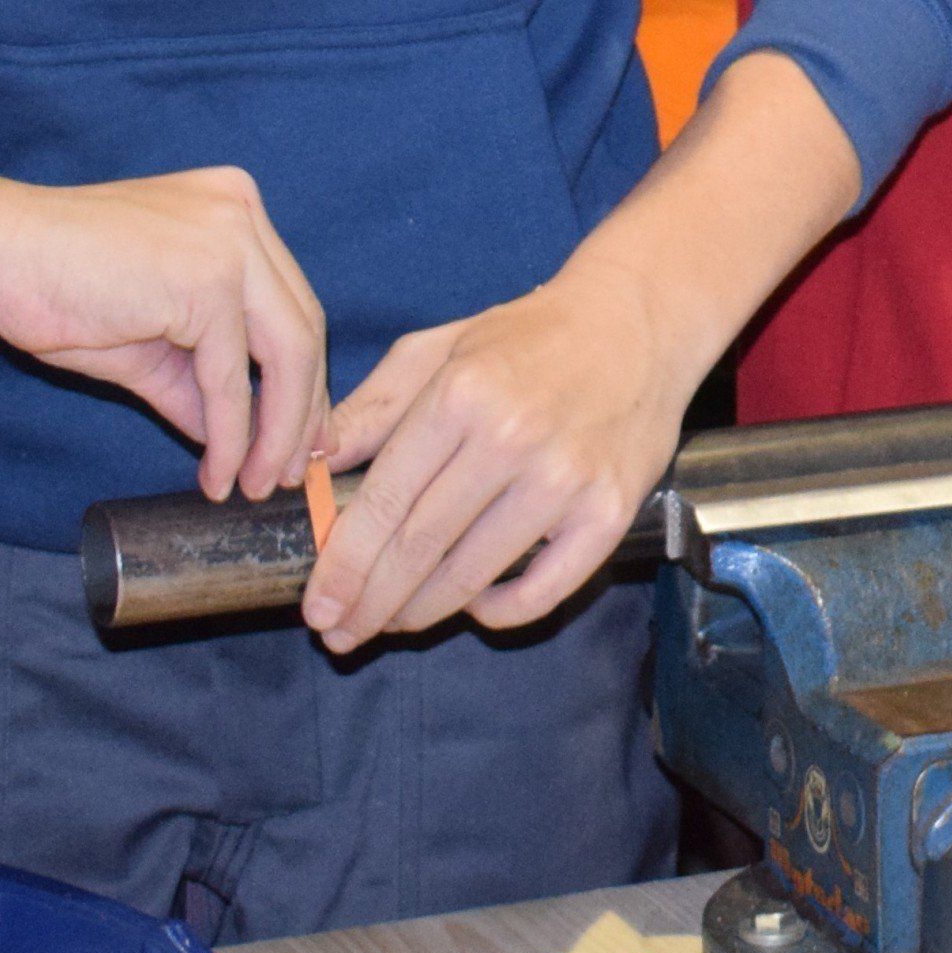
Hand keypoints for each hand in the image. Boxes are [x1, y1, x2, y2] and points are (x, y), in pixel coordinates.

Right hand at [0, 170, 328, 505]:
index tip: (299, 434)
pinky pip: (230, 375)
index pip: (289, 304)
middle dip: (300, 409)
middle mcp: (245, 217)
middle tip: (290, 472)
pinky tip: (220, 475)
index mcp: (236, 211)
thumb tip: (232, 438)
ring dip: (276, 431)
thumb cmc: (48, 285)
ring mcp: (232, 243)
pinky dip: (231, 434)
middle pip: (301, 327)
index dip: (299, 376)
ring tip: (258, 484)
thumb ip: (194, 379)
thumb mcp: (142, 338)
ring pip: (286, 351)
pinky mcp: (207, 281)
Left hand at [305, 258, 703, 649]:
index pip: (386, 502)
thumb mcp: (439, 347)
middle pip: (421, 548)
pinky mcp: (610, 509)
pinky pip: (546, 589)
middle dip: (369, 602)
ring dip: (422, 613)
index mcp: (462, 394)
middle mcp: (513, 438)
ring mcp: (566, 478)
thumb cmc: (530, 336)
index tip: (318, 605)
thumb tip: (312, 468)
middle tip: (339, 633)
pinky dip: (503, 612)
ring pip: (474, 575)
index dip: (344, 564)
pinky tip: (476, 606)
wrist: (639, 319)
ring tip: (393, 623)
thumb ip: (372, 407)